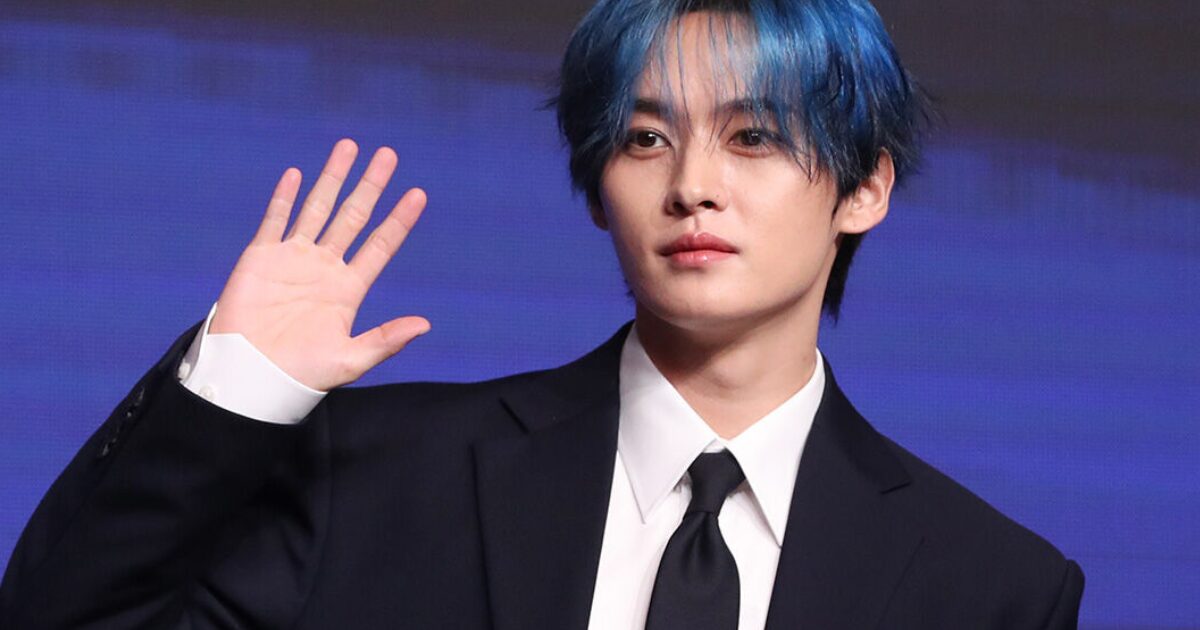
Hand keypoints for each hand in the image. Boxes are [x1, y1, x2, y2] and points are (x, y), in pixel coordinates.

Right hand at [210, 139, 429, 390]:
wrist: (250, 375)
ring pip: (318, 208)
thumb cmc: (301, 374)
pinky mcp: (261, 258)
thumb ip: (386, 339)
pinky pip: (275, 220)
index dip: (399, 220)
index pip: (380, 245)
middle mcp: (325, 267)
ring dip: (332, 178)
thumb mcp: (350, 359)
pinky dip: (285, 197)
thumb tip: (426, 324)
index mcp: (349, 289)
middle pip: (353, 216)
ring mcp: (293, 259)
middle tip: (388, 154)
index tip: (419, 194)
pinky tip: (297, 174)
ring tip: (348, 147)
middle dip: (370, 185)